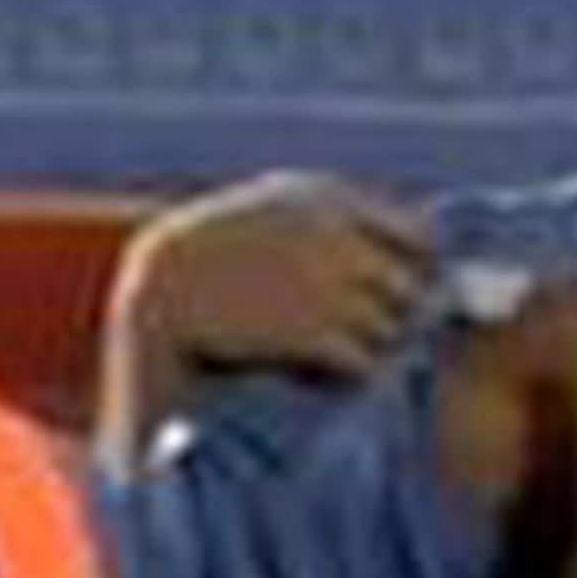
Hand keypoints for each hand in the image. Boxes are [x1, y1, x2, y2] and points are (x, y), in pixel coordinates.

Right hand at [120, 172, 432, 387]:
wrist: (157, 291)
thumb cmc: (204, 256)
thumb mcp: (265, 210)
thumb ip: (323, 219)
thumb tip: (394, 245)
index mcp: (329, 200)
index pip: (419, 235)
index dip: (416, 270)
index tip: (398, 293)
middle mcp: (339, 239)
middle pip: (410, 287)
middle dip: (395, 313)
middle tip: (371, 336)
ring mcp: (330, 286)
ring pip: (391, 329)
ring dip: (371, 348)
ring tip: (338, 359)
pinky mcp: (313, 333)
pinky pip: (365, 362)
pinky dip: (352, 376)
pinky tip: (322, 375)